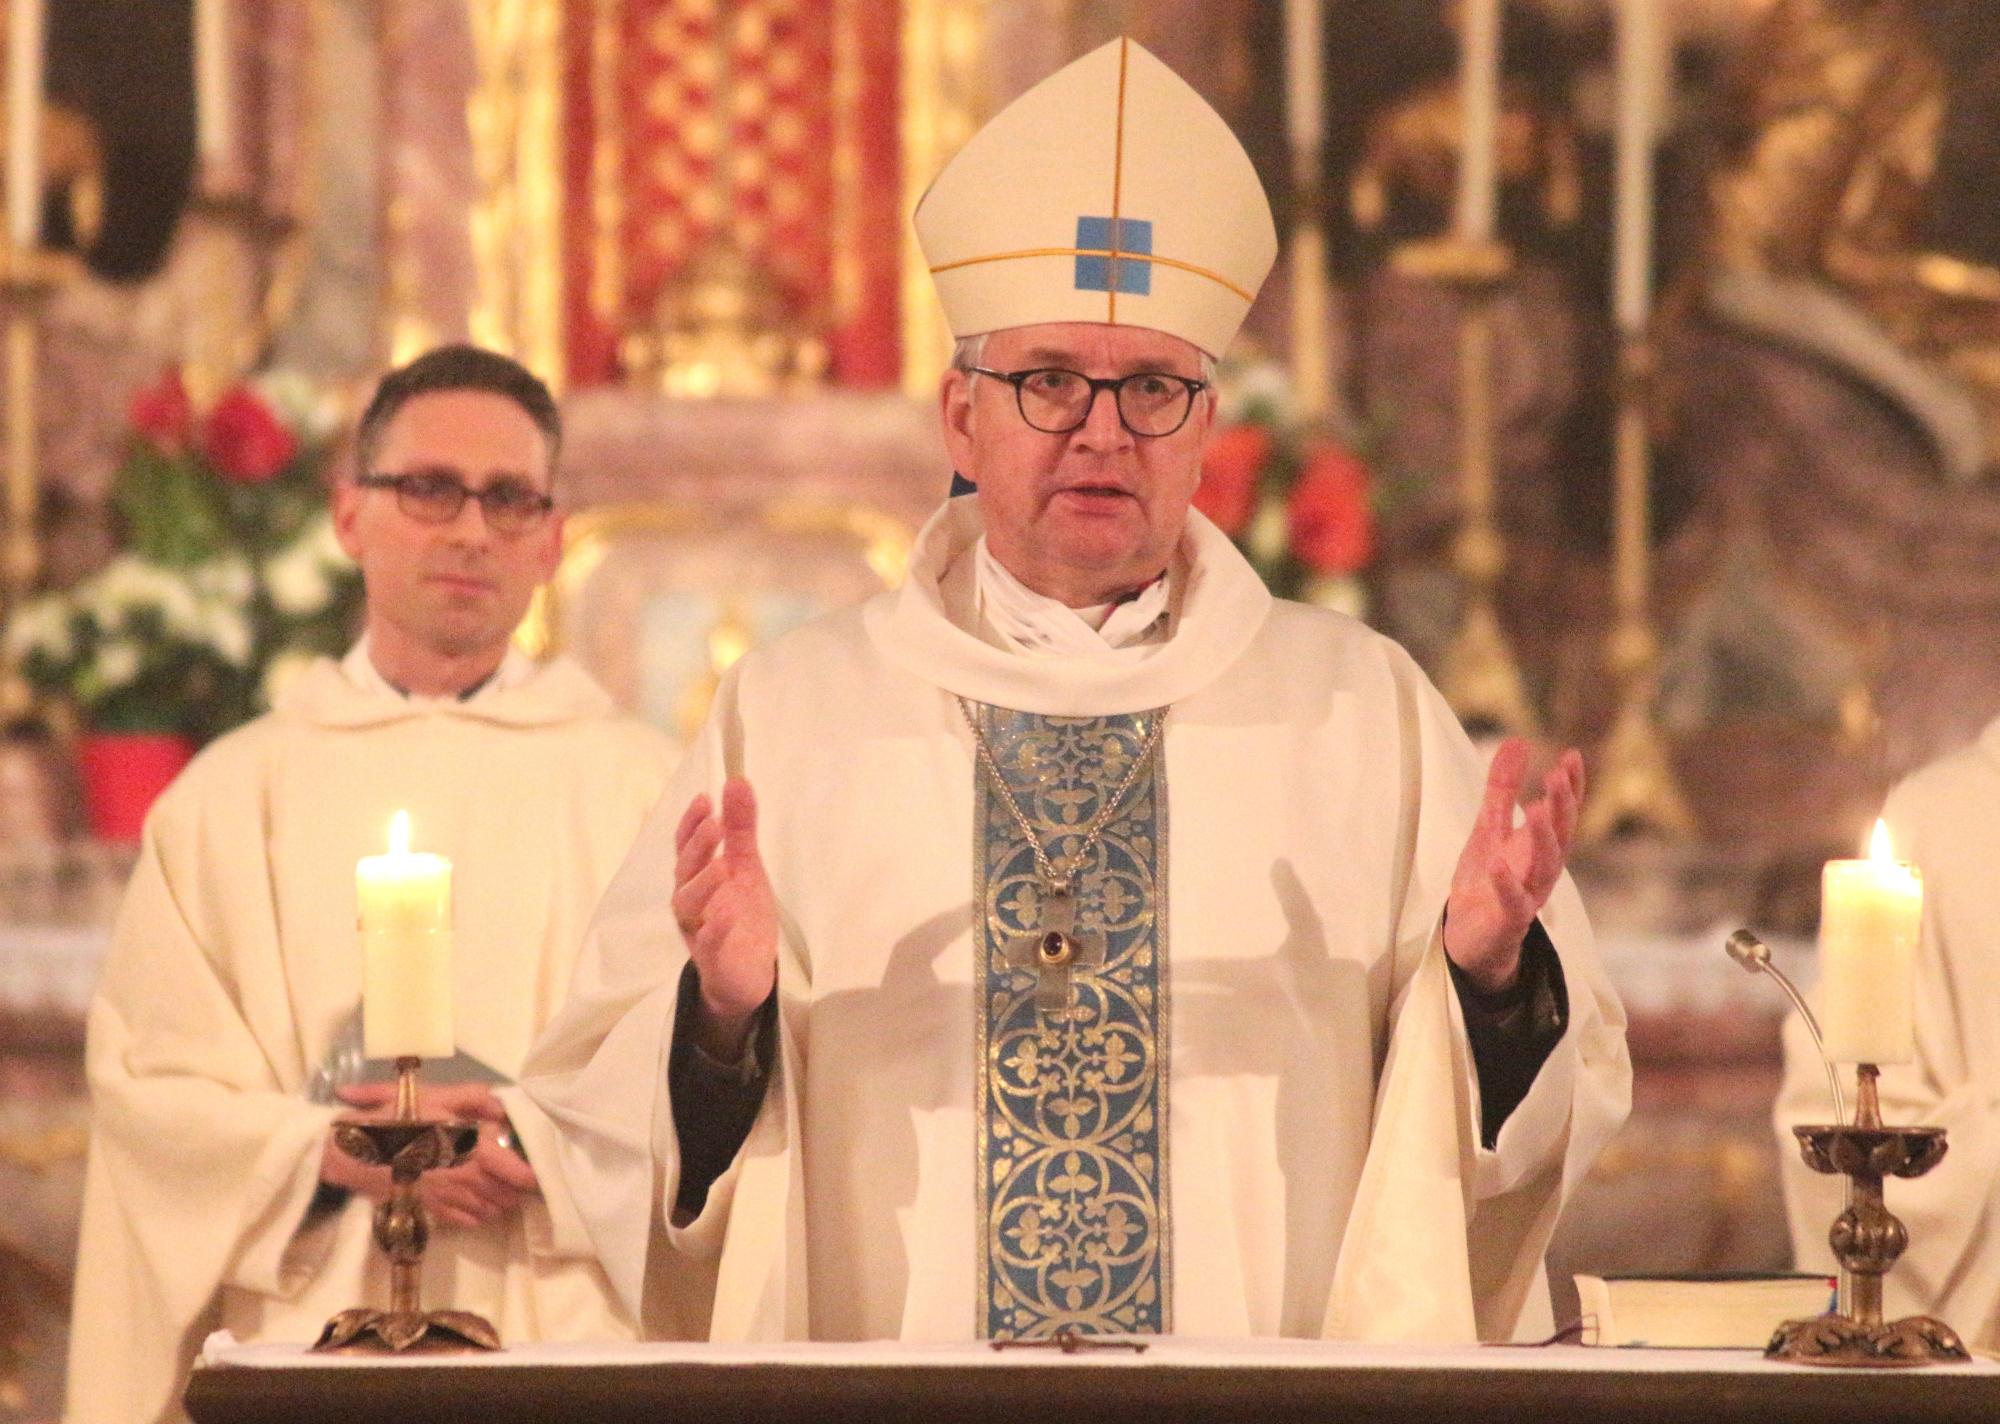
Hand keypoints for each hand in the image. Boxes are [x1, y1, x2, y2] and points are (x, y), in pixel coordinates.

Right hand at [321, 1082, 540, 1229]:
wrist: (351, 1153)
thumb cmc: (396, 1119)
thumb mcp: (436, 1096)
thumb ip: (476, 1098)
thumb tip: (504, 1109)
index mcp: (473, 1150)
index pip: (519, 1173)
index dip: (533, 1172)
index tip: (536, 1164)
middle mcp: (466, 1180)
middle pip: (510, 1195)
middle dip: (519, 1186)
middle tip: (520, 1170)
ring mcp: (450, 1199)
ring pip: (492, 1210)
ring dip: (502, 1200)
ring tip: (501, 1183)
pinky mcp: (433, 1210)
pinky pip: (469, 1221)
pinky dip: (480, 1213)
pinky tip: (477, 1198)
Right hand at [673, 778, 778, 1057]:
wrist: (749, 971)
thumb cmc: (741, 912)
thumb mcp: (745, 865)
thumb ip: (740, 827)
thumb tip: (737, 780)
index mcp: (696, 877)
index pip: (686, 846)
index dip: (691, 823)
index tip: (705, 799)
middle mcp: (690, 902)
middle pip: (684, 872)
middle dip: (697, 848)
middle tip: (714, 825)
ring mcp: (698, 930)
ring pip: (688, 906)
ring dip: (702, 884)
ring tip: (721, 866)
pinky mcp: (713, 958)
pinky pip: (708, 943)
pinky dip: (714, 929)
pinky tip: (726, 913)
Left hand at [1442, 738, 1583, 992]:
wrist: (1470, 937)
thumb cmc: (1487, 879)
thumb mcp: (1491, 826)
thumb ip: (1503, 788)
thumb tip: (1517, 741)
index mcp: (1541, 846)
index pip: (1563, 812)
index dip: (1571, 786)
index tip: (1573, 756)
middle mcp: (1543, 869)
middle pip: (1561, 835)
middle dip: (1563, 805)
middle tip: (1559, 774)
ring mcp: (1529, 894)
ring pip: (1545, 866)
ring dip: (1543, 837)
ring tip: (1537, 806)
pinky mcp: (1508, 919)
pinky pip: (1513, 902)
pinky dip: (1507, 883)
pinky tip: (1499, 863)